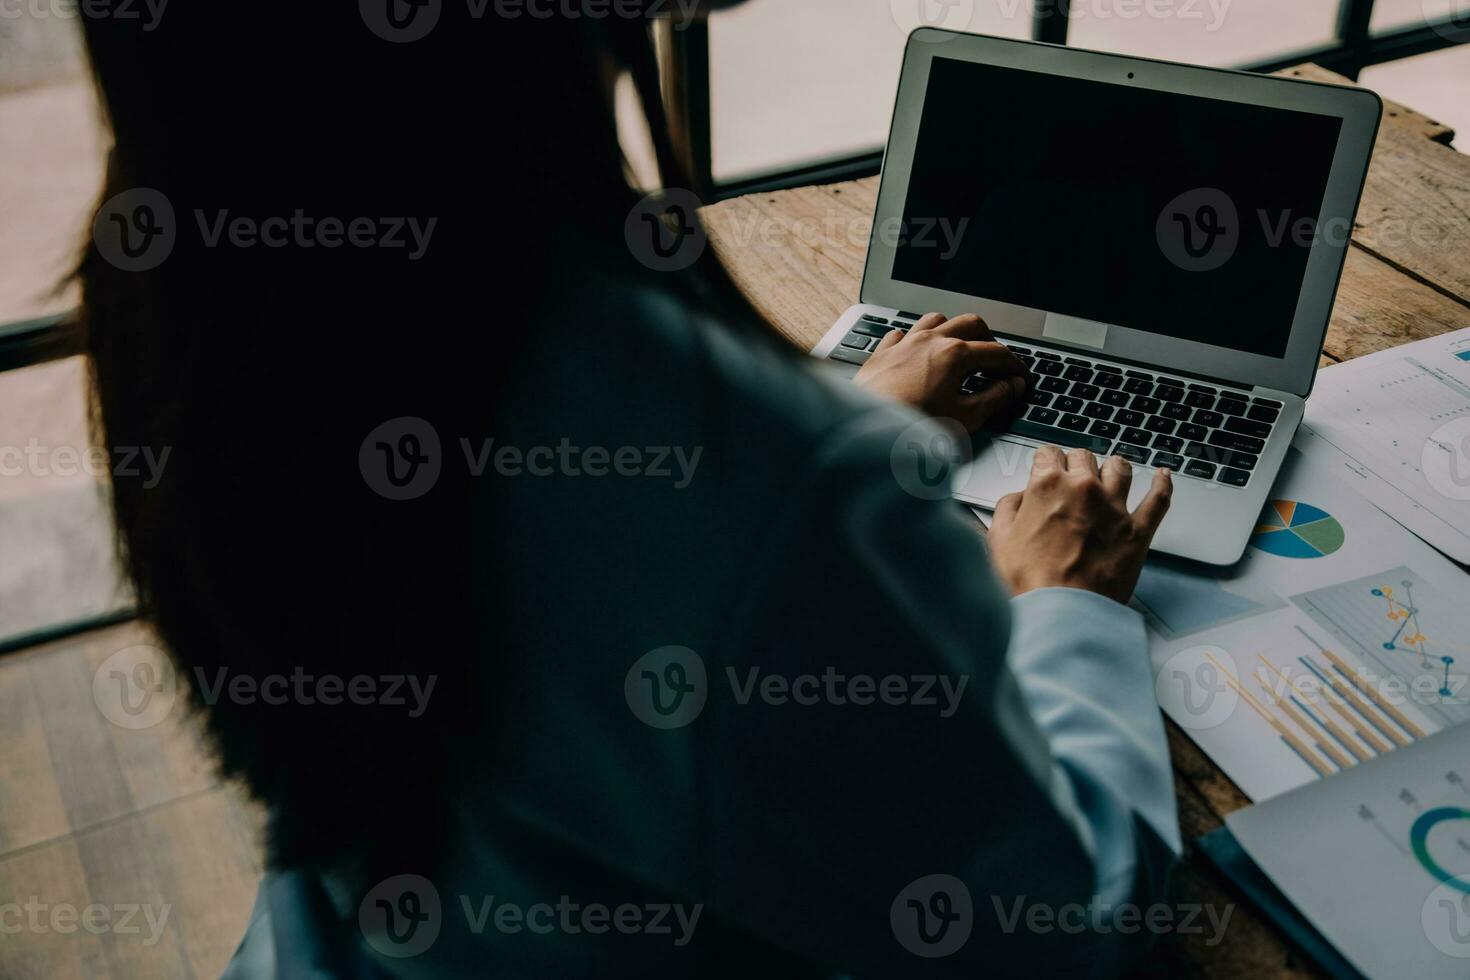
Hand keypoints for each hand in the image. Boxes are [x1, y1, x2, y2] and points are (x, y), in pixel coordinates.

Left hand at [854, 312, 1030, 431]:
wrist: (864, 431)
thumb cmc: (910, 426)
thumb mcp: (965, 418)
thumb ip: (995, 399)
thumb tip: (1013, 386)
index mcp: (955, 354)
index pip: (998, 353)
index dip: (1016, 366)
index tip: (1022, 378)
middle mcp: (930, 340)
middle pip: (971, 324)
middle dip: (989, 340)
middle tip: (996, 361)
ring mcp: (904, 343)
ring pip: (937, 320)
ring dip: (953, 330)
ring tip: (960, 349)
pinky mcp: (882, 353)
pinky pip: (903, 333)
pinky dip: (915, 339)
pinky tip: (917, 353)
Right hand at [987, 447, 1172, 603]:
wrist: (1063, 614)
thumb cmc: (1032, 583)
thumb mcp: (999, 541)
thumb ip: (1007, 510)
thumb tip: (1018, 499)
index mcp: (1047, 487)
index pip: (1049, 454)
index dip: (1046, 461)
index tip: (1047, 467)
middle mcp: (1084, 490)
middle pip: (1084, 457)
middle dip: (1077, 463)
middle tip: (1073, 476)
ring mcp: (1114, 508)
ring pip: (1120, 468)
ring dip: (1113, 467)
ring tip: (1111, 471)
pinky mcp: (1138, 530)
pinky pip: (1159, 498)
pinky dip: (1162, 484)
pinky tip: (1162, 476)